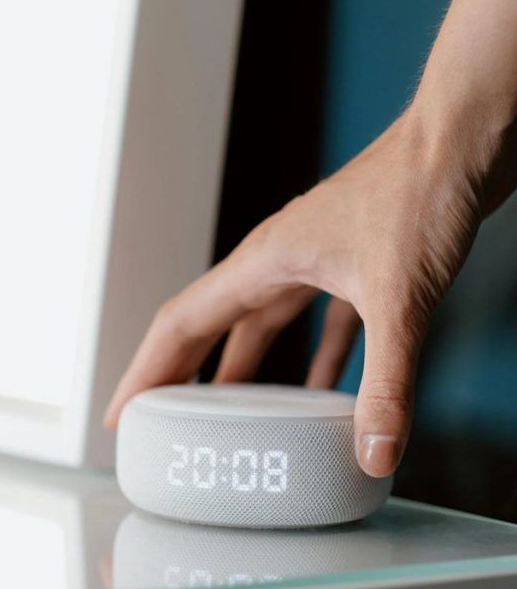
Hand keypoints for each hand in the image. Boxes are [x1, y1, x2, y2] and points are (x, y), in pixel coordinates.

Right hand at [103, 110, 487, 476]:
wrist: (464, 136)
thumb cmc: (419, 190)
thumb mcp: (398, 297)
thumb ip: (386, 383)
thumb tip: (374, 452)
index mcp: (261, 264)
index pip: (180, 325)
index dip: (144, 372)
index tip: (123, 412)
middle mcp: (274, 264)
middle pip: (207, 329)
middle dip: (177, 378)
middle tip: (158, 423)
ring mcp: (311, 264)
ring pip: (256, 328)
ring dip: (237, 372)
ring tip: (225, 417)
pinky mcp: (351, 269)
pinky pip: (315, 326)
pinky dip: (310, 362)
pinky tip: (319, 391)